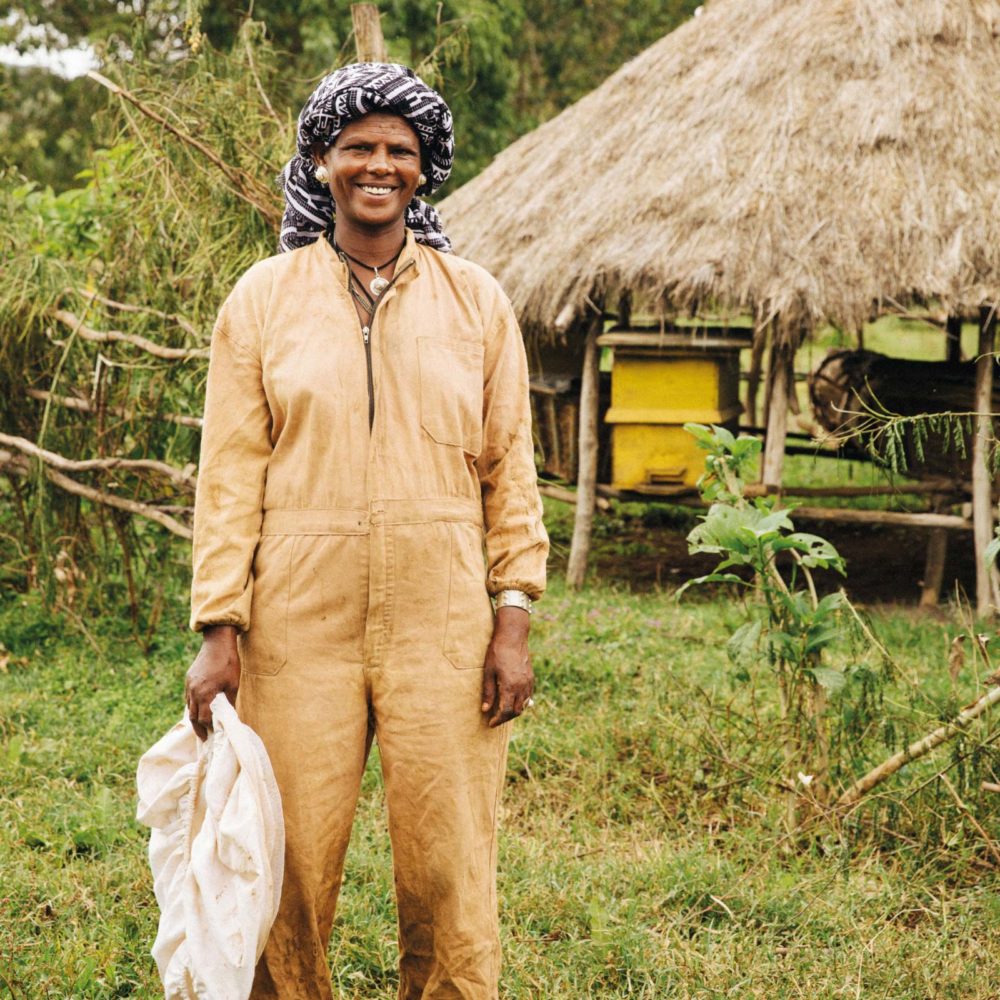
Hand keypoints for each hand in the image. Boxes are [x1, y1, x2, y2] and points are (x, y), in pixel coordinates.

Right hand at [185, 625, 240, 740]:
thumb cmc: (228, 663)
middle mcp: (193, 692)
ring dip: (195, 717)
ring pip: (190, 707)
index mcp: (205, 694)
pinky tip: (200, 707)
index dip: (209, 728)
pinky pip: (189, 697)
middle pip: (193, 716)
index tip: (214, 735)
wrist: (217, 642)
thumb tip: (230, 715)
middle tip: (205, 738)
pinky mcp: (188, 678)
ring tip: (202, 725)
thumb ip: (230, 702)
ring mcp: (189, 685)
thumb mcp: (233, 684)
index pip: (204, 719)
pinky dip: (194, 705)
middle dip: (198, 728)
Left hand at [481, 606, 532, 727]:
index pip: (506, 711)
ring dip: (514, 711)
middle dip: (505, 718)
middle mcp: (521, 687)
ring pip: (524, 705)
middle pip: (516, 711)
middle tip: (495, 719)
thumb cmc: (497, 652)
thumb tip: (485, 709)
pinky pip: (528, 696)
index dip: (498, 720)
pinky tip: (512, 700)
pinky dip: (521, 702)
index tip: (490, 723)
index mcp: (510, 686)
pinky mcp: (531, 677)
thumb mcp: (488, 672)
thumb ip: (488, 692)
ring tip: (503, 710)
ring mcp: (528, 682)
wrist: (513, 636)